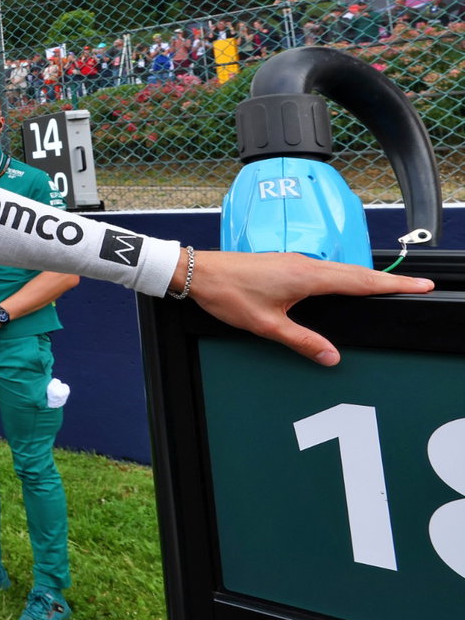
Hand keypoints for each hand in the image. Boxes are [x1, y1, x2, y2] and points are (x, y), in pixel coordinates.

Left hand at [185, 251, 431, 365]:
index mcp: (307, 277)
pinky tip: (346, 284)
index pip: (361, 282)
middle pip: (357, 273)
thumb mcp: (266, 325)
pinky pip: (326, 270)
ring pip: (341, 270)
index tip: (420, 285)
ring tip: (389, 287)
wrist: (198, 272)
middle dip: (389, 280)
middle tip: (417, 285)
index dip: (393, 285)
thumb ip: (302, 341)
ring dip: (367, 277)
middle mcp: (305, 265)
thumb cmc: (228, 295)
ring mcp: (295, 262)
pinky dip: (346, 276)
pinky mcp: (285, 264)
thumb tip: (331, 357)